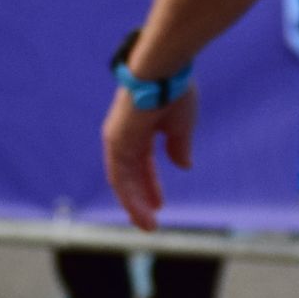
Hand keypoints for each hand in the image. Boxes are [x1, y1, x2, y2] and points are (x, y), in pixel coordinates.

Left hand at [102, 83, 197, 230]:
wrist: (163, 70)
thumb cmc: (174, 91)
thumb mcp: (180, 126)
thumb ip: (178, 146)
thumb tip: (183, 165)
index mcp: (140, 131)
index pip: (142, 165)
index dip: (150, 184)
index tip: (160, 203)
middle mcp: (124, 137)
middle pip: (130, 176)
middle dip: (141, 199)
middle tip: (150, 222)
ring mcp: (117, 140)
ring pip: (123, 181)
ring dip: (135, 205)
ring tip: (148, 226)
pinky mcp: (115, 142)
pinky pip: (119, 176)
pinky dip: (129, 196)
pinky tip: (140, 211)